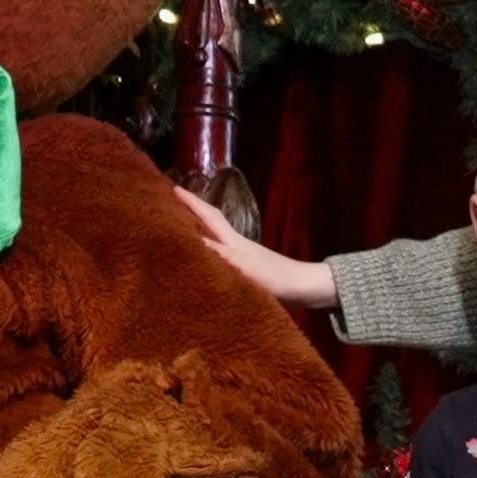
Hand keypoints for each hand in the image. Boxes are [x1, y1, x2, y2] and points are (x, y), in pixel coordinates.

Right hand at [172, 187, 339, 310]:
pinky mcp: (248, 268)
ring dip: (198, 228)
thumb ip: (222, 255)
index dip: (191, 202)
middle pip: (210, 222)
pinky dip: (208, 248)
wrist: (305, 288)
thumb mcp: (247, 268)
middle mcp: (236, 244)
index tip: (172, 188)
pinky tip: (206, 255)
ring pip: (215, 236)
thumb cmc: (277, 278)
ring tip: (180, 226)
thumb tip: (192, 242)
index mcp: (234, 241)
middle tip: (170, 204)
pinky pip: (220, 252)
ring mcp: (243, 255)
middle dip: (192, 210)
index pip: (209, 216)